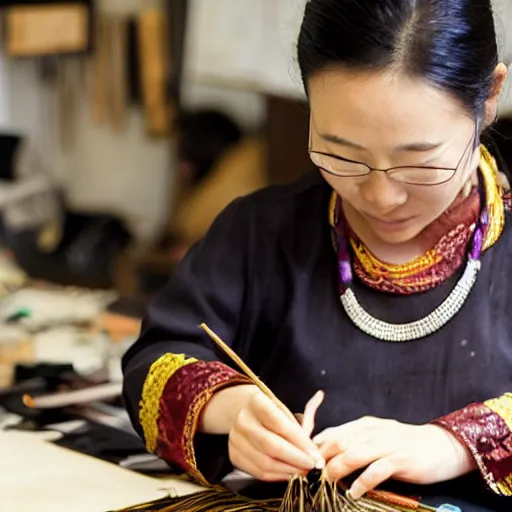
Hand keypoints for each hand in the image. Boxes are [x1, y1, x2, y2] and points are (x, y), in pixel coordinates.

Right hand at [228, 391, 324, 481]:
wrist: (245, 413)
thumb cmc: (271, 413)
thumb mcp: (285, 411)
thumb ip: (301, 427)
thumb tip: (316, 451)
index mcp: (256, 401)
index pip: (280, 425)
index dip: (300, 443)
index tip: (316, 456)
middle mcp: (243, 419)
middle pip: (271, 446)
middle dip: (296, 460)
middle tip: (312, 467)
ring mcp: (235, 439)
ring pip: (265, 463)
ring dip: (288, 471)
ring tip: (303, 472)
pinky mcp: (234, 455)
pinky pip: (258, 472)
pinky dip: (277, 476)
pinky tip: (289, 474)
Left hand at [314, 416, 475, 498]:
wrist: (443, 445)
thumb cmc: (406, 444)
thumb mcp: (378, 436)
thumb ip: (356, 440)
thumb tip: (329, 451)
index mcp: (365, 425)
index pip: (334, 433)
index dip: (317, 447)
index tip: (306, 462)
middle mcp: (373, 431)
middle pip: (340, 442)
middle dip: (322, 458)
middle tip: (311, 474)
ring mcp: (387, 444)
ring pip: (354, 454)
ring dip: (337, 469)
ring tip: (326, 482)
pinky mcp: (401, 459)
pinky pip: (377, 471)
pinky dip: (362, 482)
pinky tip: (354, 493)